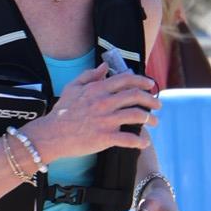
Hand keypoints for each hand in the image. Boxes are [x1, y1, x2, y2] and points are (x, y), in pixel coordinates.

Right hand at [35, 59, 158, 163]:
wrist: (52, 135)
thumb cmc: (62, 112)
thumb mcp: (73, 87)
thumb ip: (90, 76)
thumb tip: (105, 67)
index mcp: (98, 89)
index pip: (126, 79)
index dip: (142, 80)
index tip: (150, 85)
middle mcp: (104, 102)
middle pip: (136, 96)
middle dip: (151, 99)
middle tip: (158, 104)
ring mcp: (106, 120)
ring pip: (137, 115)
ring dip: (150, 119)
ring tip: (155, 122)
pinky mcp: (106, 137)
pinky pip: (129, 139)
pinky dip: (140, 141)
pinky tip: (144, 143)